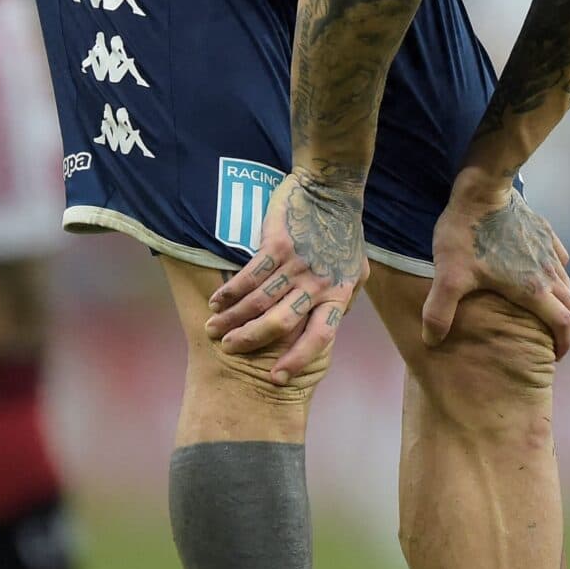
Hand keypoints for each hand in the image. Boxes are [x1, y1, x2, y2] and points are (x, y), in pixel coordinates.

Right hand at [205, 172, 367, 382]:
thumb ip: (343, 297)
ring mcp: (297, 265)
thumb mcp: (355, 268)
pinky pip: (249, 276)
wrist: (332, 190)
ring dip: (232, 318)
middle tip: (228, 348)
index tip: (276, 378)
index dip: (298, 358)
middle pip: (280, 323)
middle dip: (250, 340)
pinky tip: (216, 301)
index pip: (320, 336)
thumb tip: (331, 323)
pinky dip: (230, 292)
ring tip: (214, 328)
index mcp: (339, 294)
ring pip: (259, 301)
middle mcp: (318, 284)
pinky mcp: (277, 246)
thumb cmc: (343, 230)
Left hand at [422, 178, 569, 358]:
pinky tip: (538, 269)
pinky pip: (560, 258)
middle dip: (563, 325)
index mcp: (532, 289)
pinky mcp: (545, 231)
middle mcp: (548, 272)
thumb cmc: (468, 235)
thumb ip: (439, 312)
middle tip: (546, 335)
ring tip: (540, 306)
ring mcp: (549, 250)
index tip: (554, 355)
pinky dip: (555, 271)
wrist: (483, 190)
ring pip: (566, 282)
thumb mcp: (449, 276)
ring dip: (559, 298)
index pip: (562, 324)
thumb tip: (431, 341)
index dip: (563, 344)